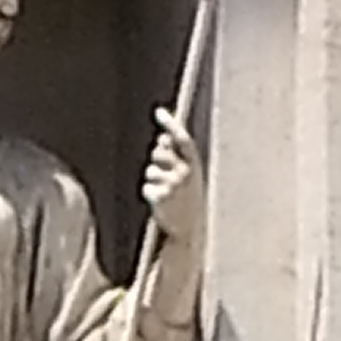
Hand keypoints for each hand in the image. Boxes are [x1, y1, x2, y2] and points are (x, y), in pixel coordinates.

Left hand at [141, 107, 204, 249]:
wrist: (188, 228)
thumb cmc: (187, 197)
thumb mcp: (189, 175)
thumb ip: (177, 156)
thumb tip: (162, 137)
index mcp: (194, 164)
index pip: (182, 139)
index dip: (171, 124)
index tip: (159, 112)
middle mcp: (185, 172)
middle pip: (158, 152)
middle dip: (156, 159)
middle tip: (164, 174)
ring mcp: (172, 185)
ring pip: (150, 170)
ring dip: (153, 179)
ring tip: (165, 191)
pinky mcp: (160, 197)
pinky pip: (145, 187)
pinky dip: (149, 193)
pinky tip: (160, 202)